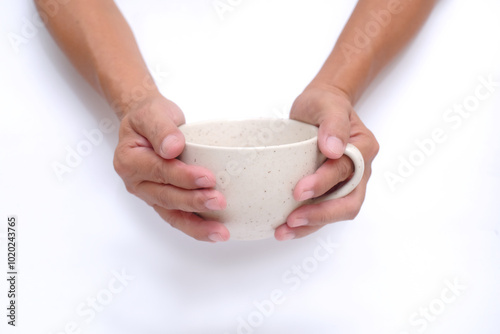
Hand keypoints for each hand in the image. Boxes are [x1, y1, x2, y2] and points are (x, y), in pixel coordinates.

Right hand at [113, 94, 228, 241]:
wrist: (146, 122)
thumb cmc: (150, 116)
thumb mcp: (153, 112)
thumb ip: (161, 128)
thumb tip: (172, 148)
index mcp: (130, 160)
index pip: (160, 171)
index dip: (184, 177)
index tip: (208, 178)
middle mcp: (136, 182)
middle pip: (167, 197)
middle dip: (194, 202)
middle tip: (218, 201)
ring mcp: (149, 194)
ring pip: (172, 215)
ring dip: (197, 226)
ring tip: (221, 232)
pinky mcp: (162, 201)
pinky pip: (178, 217)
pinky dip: (196, 227)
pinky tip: (214, 233)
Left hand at [274, 85, 378, 240]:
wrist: (319, 108)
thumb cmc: (324, 104)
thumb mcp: (327, 104)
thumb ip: (333, 123)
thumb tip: (334, 149)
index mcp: (363, 149)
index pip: (346, 172)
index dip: (323, 184)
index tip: (299, 191)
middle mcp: (359, 170)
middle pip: (348, 203)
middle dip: (320, 215)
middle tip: (292, 220)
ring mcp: (346, 183)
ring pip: (336, 212)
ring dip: (311, 225)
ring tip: (283, 231)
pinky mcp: (330, 190)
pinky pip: (322, 210)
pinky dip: (306, 222)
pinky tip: (284, 227)